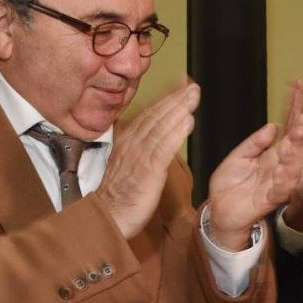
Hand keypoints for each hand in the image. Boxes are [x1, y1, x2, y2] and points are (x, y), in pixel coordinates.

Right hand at [94, 80, 199, 239]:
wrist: (109, 215)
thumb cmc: (120, 194)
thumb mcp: (128, 164)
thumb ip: (141, 147)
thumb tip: (154, 135)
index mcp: (128, 141)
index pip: (149, 114)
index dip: (166, 99)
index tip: (181, 86)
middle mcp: (132, 144)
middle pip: (156, 116)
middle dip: (175, 99)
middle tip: (192, 86)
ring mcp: (139, 156)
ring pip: (160, 127)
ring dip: (178, 110)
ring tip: (193, 97)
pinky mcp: (147, 171)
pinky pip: (163, 148)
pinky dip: (175, 133)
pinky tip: (187, 121)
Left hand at [206, 118, 302, 250]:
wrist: (219, 209)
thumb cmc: (229, 184)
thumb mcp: (239, 156)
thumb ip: (254, 142)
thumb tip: (273, 126)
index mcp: (271, 157)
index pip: (287, 138)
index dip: (294, 124)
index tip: (302, 109)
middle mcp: (277, 169)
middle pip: (293, 151)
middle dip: (299, 136)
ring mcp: (275, 184)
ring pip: (291, 170)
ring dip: (295, 156)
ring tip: (295, 141)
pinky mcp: (269, 200)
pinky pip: (280, 191)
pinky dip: (282, 181)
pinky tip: (282, 169)